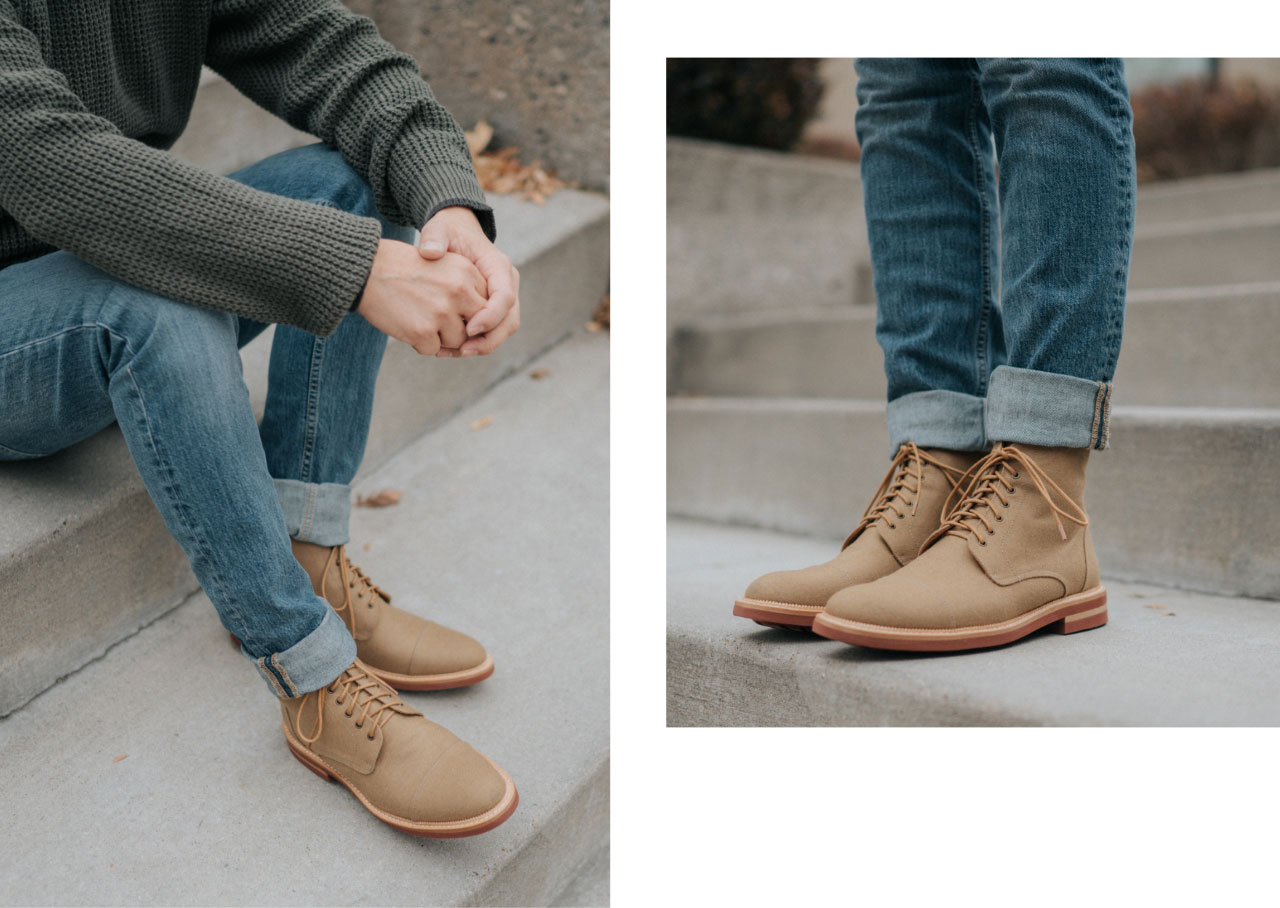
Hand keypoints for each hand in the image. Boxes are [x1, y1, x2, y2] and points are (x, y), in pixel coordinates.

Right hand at [358, 240, 487, 356]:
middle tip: (441, 323)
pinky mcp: (423, 331)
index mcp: (467, 271)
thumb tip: (483, 323)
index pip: (486, 306)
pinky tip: (408, 325)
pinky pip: (433, 349)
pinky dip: (421, 343)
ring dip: (441, 338)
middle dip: (462, 329)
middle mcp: (459, 291)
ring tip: (421, 320)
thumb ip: (467, 287)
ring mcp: (441, 312)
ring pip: (458, 341)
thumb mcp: (442, 263)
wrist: (366, 269)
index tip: (457, 312)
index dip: (472, 314)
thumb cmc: (404, 268)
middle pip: (477, 326)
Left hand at [418, 206, 519, 355]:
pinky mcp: (494, 309)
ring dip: (483, 346)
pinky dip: (475, 343)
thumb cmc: (448, 232)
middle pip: (510, 320)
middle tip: (463, 351)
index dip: (491, 316)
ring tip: (454, 353)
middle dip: (490, 339)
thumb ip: (434, 237)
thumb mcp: (439, 229)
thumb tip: (430, 252)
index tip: (469, 328)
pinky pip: (491, 331)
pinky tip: (451, 349)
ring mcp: (503, 298)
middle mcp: (507, 284)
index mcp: (499, 266)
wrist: (456, 234)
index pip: (505, 297)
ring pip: (504, 330)